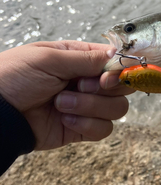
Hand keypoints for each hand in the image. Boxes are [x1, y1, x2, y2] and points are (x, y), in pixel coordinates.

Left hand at [0, 41, 132, 149]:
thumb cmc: (14, 77)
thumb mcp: (49, 60)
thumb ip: (87, 58)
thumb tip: (117, 55)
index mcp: (80, 59)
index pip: (116, 61)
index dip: (120, 70)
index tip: (107, 77)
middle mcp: (87, 81)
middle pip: (122, 87)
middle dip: (105, 89)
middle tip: (80, 86)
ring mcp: (86, 105)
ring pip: (116, 109)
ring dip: (90, 107)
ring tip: (60, 104)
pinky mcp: (81, 128)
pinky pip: (104, 129)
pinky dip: (86, 124)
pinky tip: (64, 120)